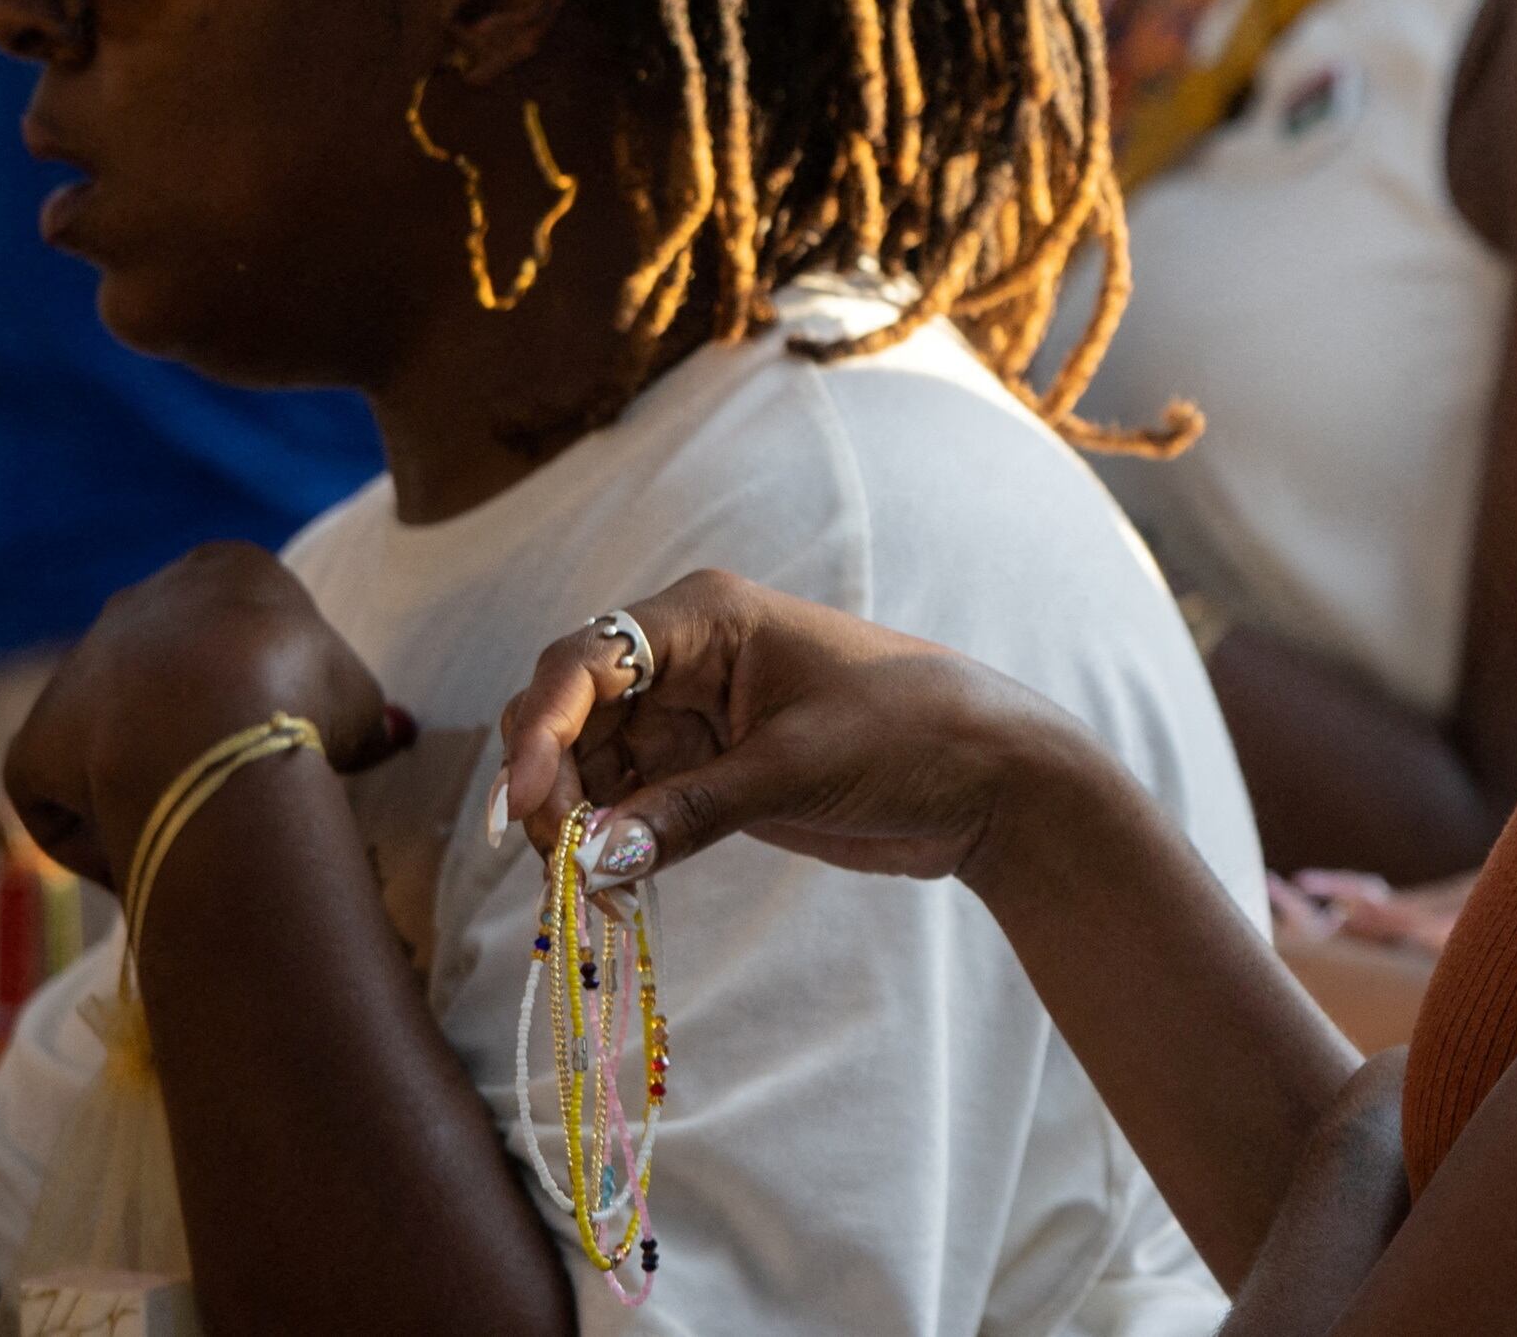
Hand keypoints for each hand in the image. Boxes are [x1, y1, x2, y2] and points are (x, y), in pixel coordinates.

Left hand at [4, 542, 406, 891]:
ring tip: (199, 827)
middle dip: (200, 725)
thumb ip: (358, 712)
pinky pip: (64, 798)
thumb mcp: (360, 695)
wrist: (213, 722)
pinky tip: (153, 854)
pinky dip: (100, 833)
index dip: (274, 685)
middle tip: (243, 780)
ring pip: (114, 736)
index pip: (244, 624)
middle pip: (170, 674)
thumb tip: (386, 737)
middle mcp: (139, 604)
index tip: (293, 731)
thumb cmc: (304, 696)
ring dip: (148, 778)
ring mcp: (76, 672)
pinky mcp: (33, 743)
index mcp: (224, 570)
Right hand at [496, 570, 1074, 888]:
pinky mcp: (707, 772)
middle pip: (570, 716)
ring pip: (589, 768)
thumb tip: (588, 858)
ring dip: (574, 828)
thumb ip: (689, 811)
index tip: (526, 805)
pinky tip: (611, 893)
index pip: (584, 660)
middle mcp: (686, 659)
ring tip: (586, 897)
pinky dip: (609, 846)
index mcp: (707, 618)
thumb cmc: (910, 734)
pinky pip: (628, 804)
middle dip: (548, 787)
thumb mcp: (797, 769)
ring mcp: (692, 718)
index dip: (539, 729)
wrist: (991, 778)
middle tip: (559, 868)